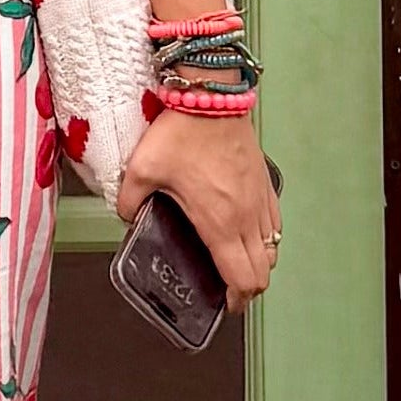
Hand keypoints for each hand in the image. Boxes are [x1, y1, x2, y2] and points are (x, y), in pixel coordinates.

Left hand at [115, 110, 278, 304]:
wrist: (212, 95)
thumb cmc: (182, 130)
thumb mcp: (141, 169)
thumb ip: (128, 200)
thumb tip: (126, 216)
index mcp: (220, 222)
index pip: (242, 278)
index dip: (236, 300)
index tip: (224, 306)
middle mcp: (247, 216)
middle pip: (262, 272)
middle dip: (247, 289)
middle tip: (229, 292)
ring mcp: (260, 198)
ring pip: (272, 248)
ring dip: (258, 263)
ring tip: (237, 264)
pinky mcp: (265, 182)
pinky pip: (274, 222)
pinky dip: (266, 237)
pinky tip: (247, 231)